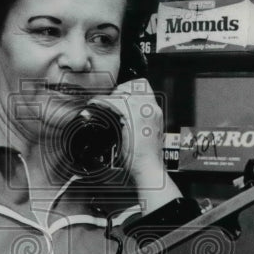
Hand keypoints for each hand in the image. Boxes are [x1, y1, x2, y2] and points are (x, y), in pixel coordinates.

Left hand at [93, 78, 180, 207]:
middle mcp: (152, 109)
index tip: (120, 96)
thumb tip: (125, 118)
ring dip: (111, 96)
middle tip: (111, 100)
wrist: (149, 169)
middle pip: (135, 84)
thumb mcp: (147, 134)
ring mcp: (143, 112)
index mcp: (156, 112)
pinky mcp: (133, 119)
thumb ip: (139, 122)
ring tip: (103, 104)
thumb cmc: (146, 157)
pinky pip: (116, 103)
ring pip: (124, 92)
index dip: (129, 88)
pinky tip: (98, 106)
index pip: (144, 86)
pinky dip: (104, 102)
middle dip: (120, 90)